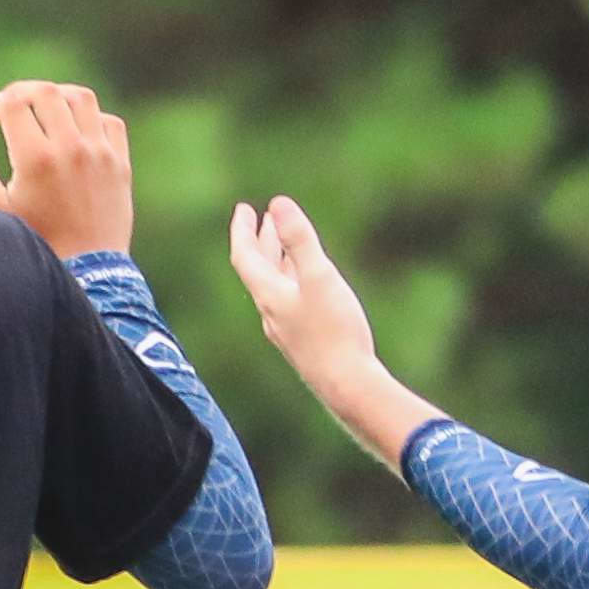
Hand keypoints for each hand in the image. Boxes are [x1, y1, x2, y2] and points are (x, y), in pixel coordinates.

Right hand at [0, 79, 130, 260]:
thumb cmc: (36, 242)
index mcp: (36, 159)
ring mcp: (100, 152)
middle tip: (8, 106)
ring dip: (56, 96)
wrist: (88, 270)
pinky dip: (89, 117)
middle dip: (20, 93)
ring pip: (80, 99)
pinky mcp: (120, 162)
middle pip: (46, 92)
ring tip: (41, 108)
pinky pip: (108, 121)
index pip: (14, 104)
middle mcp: (71, 148)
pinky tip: (73, 130)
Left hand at [227, 195, 377, 389]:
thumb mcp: (319, 277)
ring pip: (274, 284)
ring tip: (282, 239)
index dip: (242, 230)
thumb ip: (299, 240)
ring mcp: (285, 327)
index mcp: (268, 295)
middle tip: (261, 216)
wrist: (346, 385)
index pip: (244, 257)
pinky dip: (291, 278)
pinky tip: (306, 281)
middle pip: (258, 269)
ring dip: (276, 258)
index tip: (244, 209)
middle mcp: (270, 311)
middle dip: (260, 239)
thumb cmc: (333, 330)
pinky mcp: (302, 339)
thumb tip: (278, 203)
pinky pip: (289, 299)